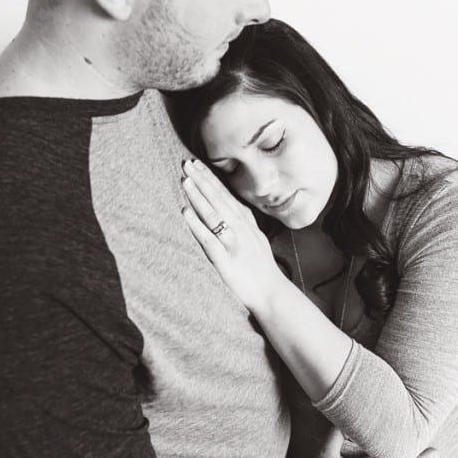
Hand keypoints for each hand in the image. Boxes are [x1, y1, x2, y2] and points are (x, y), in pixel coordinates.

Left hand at [181, 159, 286, 311]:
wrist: (272, 293)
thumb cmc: (261, 268)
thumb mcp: (257, 239)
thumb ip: (245, 222)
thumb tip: (232, 207)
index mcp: (247, 224)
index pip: (227, 196)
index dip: (212, 179)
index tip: (198, 164)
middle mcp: (241, 229)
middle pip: (219, 199)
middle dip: (202, 180)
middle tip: (187, 163)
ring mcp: (233, 243)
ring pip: (213, 215)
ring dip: (198, 196)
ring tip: (185, 180)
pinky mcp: (225, 260)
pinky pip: (208, 239)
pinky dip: (196, 225)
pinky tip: (185, 212)